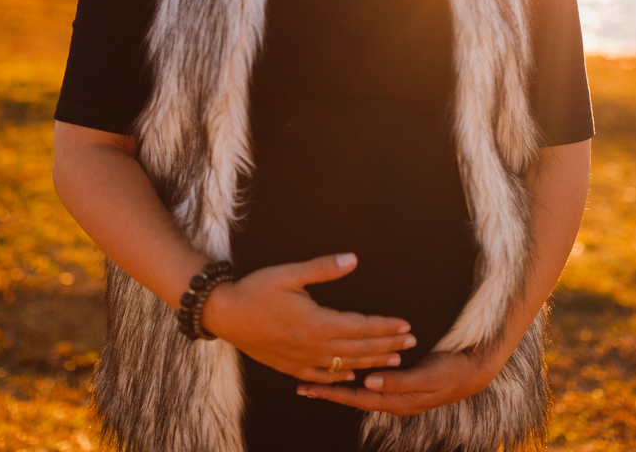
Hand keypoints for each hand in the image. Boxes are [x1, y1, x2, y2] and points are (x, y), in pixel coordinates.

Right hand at [201, 253, 417, 383]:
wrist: (224, 314)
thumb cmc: (256, 290)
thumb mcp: (289, 274)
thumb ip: (323, 268)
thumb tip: (353, 259)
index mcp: (316, 322)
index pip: (361, 327)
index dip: (385, 327)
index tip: (406, 325)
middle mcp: (313, 346)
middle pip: (359, 349)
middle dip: (387, 345)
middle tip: (410, 342)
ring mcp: (301, 360)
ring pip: (344, 366)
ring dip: (371, 362)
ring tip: (393, 360)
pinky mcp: (289, 366)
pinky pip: (321, 377)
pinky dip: (340, 377)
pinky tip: (352, 376)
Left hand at [295, 344, 504, 415]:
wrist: (474, 371)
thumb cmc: (452, 371)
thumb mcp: (427, 376)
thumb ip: (399, 381)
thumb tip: (369, 382)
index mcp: (398, 401)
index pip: (357, 398)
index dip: (333, 393)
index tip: (310, 388)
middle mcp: (394, 401)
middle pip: (354, 398)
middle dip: (329, 391)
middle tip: (302, 386)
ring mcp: (398, 395)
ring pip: (362, 392)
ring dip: (340, 386)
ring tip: (318, 380)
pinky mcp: (402, 385)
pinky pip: (373, 384)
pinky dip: (356, 380)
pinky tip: (348, 373)